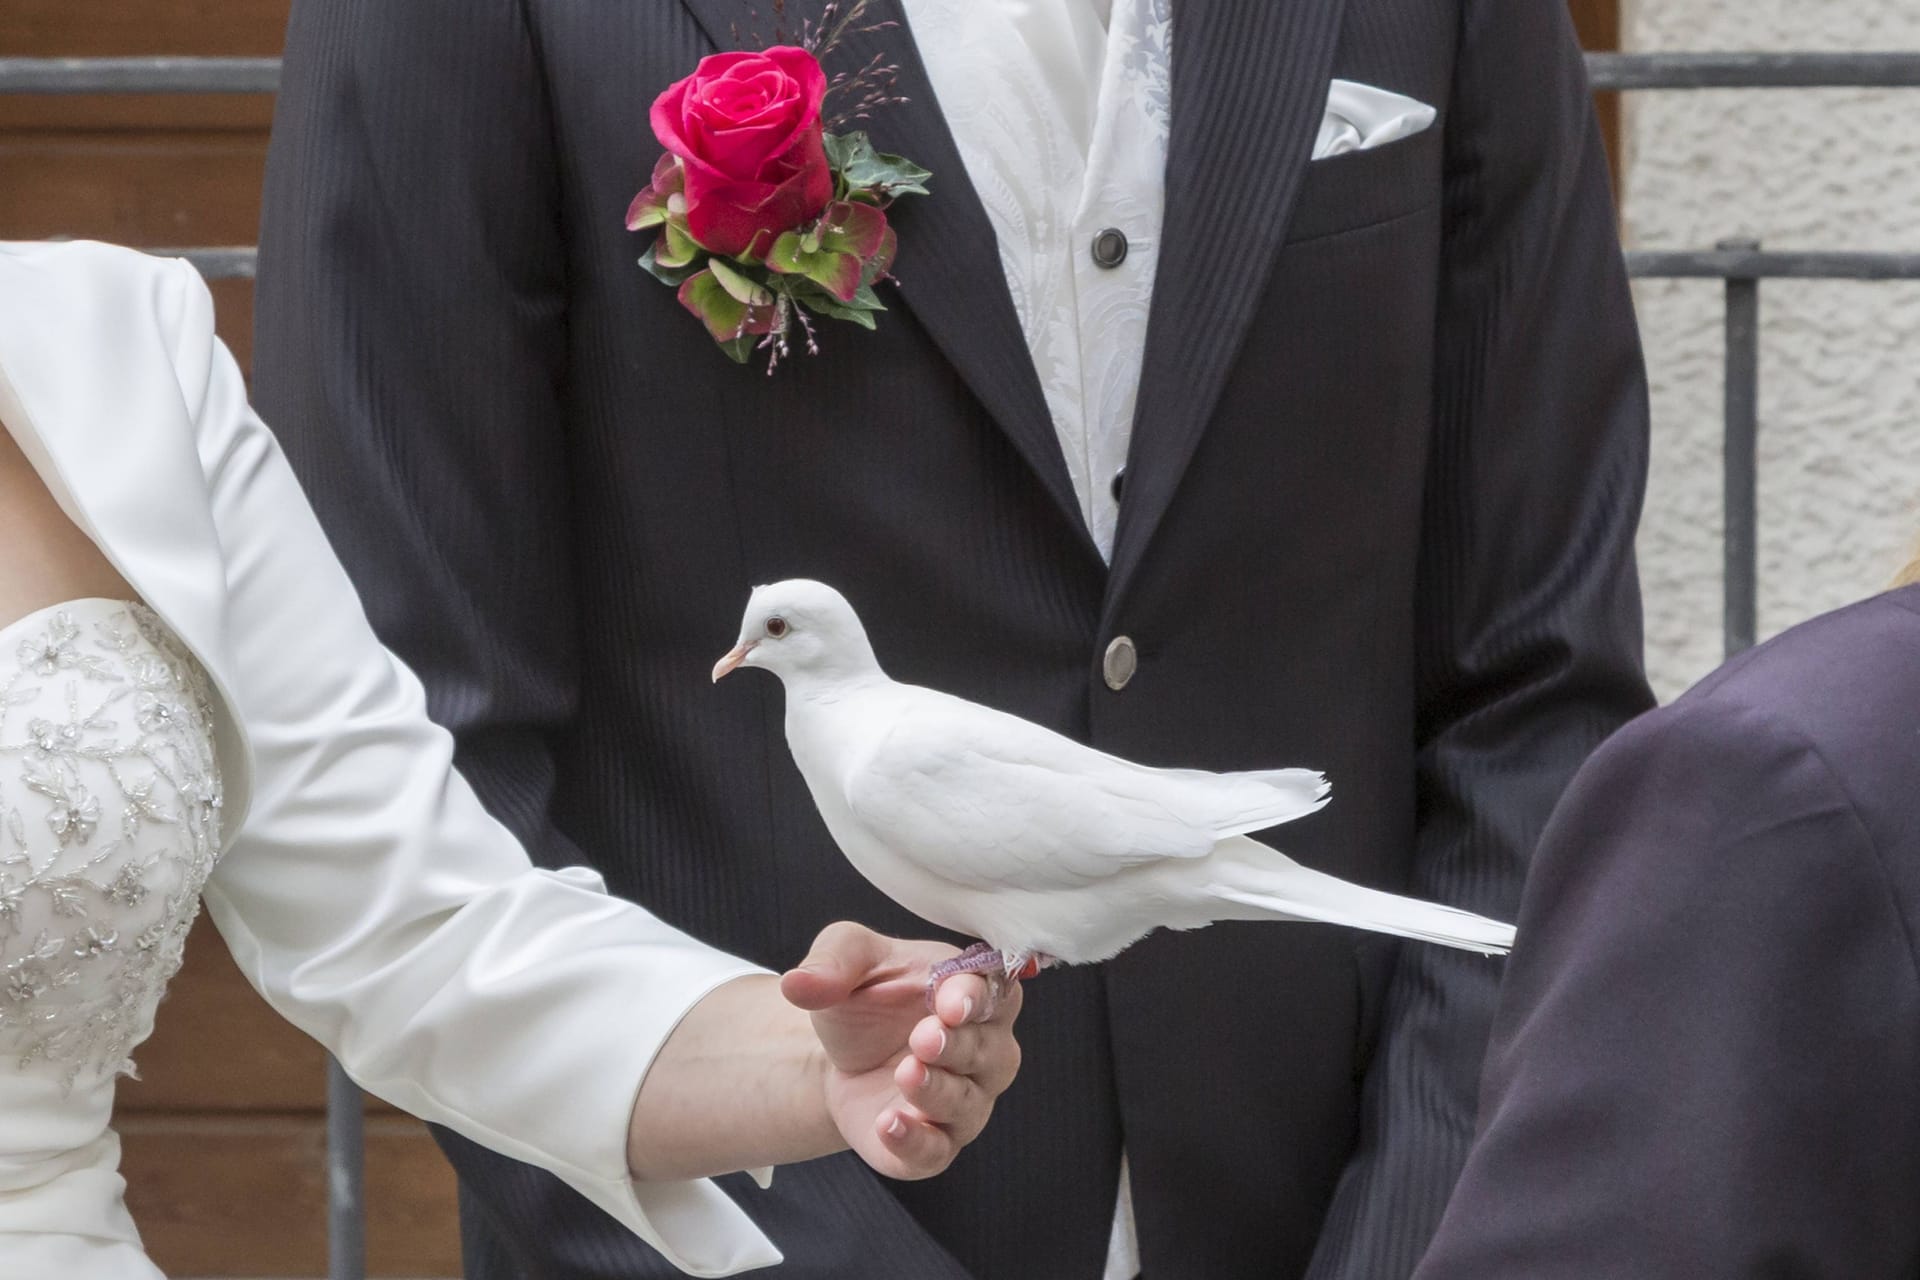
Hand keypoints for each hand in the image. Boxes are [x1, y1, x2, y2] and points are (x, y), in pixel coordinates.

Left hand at [781, 922, 1023, 1179]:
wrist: (839, 1055)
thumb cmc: (866, 996)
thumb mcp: (847, 957)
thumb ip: (833, 961)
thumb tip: (797, 983)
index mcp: (973, 993)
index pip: (996, 992)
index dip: (979, 996)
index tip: (953, 1001)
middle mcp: (983, 1050)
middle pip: (990, 1050)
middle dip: (959, 1045)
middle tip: (923, 1037)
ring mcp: (963, 1101)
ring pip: (967, 1104)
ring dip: (938, 1091)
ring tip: (905, 1074)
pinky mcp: (933, 1144)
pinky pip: (935, 1151)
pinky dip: (915, 1141)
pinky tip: (888, 1124)